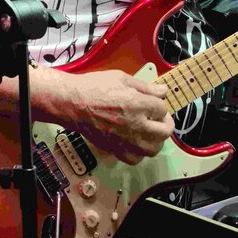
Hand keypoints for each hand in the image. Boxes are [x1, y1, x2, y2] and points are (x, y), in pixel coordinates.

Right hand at [58, 69, 172, 164]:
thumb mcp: (121, 78)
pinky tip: (135, 142)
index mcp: (138, 104)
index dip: (159, 103)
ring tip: (150, 131)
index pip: (162, 108)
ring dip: (155, 140)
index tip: (153, 101)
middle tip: (159, 118)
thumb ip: (145, 87)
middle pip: (165, 131)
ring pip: (153, 149)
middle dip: (165, 123)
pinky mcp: (115, 149)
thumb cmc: (93, 88)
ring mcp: (126, 140)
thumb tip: (162, 91)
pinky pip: (135, 159)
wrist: (71, 103)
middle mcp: (136, 125)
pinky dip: (139, 153)